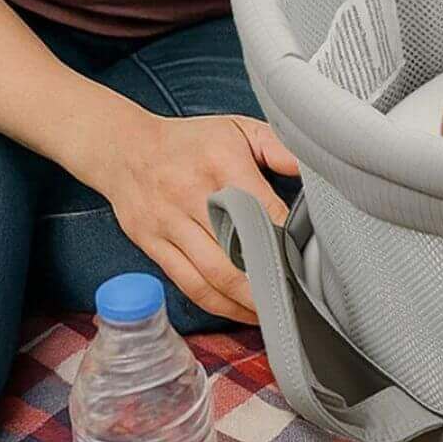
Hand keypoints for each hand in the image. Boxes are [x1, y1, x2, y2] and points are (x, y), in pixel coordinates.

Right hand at [87, 105, 301, 322]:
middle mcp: (193, 195)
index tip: (310, 258)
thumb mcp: (239, 129)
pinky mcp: (153, 246)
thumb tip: (317, 169)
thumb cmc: (192, 141)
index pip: (262, 209)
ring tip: (276, 312)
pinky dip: (218, 304)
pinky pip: (188, 284)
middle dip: (269, 279)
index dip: (287, 238)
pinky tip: (241, 311)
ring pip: (212, 275)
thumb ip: (280, 147)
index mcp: (221, 163)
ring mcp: (170, 224)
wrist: (125, 148)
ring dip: (246, 301)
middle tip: (299, 296)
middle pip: (236, 250)